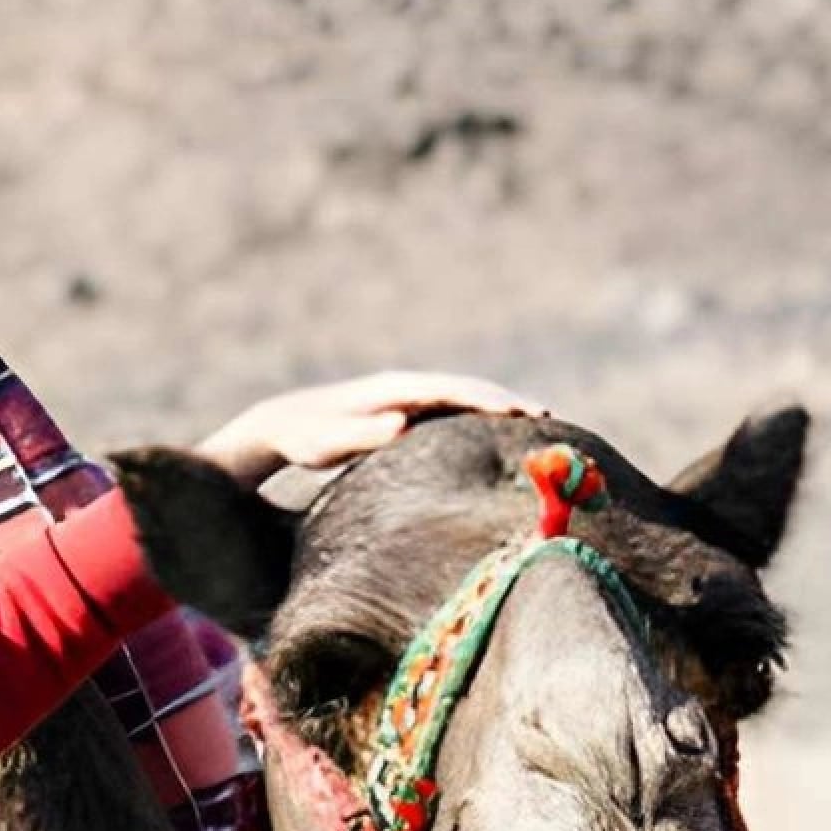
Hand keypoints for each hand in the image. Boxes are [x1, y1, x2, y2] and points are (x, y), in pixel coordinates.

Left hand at [194, 371, 546, 487]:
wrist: (283, 424)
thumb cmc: (303, 438)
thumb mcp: (323, 442)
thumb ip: (358, 434)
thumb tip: (400, 423)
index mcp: (393, 391)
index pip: (451, 390)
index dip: (486, 399)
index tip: (520, 412)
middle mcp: (405, 388)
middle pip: (466, 389)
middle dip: (505, 400)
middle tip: (547, 418)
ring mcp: (407, 399)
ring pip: (463, 399)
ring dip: (499, 408)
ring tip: (538, 424)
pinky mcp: (406, 414)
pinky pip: (452, 412)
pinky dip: (480, 419)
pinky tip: (500, 435)